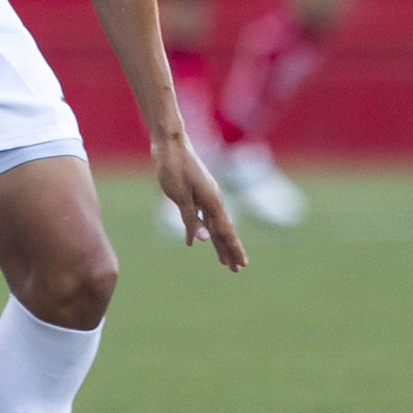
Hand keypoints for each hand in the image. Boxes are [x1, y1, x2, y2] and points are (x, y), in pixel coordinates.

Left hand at [156, 133, 246, 270]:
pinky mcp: (195, 193)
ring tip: (223, 260)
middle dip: (230, 250)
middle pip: (223, 231)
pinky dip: (201, 230)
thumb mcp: (179, 195)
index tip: (242, 265)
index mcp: (212, 202)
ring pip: (214, 225)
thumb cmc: (174, 167)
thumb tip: (202, 241)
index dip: (233, 249)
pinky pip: (202, 217)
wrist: (170, 144)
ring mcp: (205, 196)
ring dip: (218, 243)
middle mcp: (212, 200)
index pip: (225, 231)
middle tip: (237, 269)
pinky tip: (196, 240)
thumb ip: (191, 218)